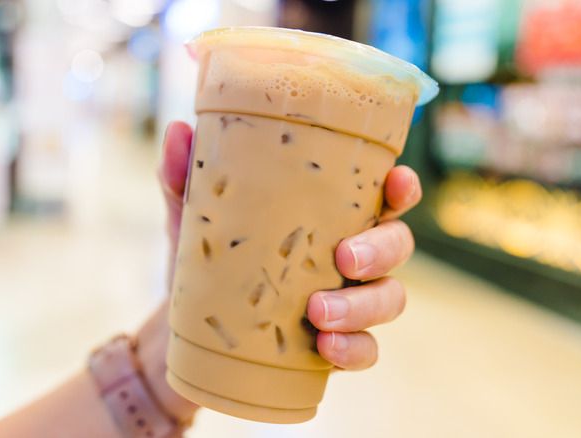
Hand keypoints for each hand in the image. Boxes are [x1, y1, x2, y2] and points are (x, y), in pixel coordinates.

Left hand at [157, 121, 420, 372]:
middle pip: (397, 245)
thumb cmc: (211, 251)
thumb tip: (177, 130)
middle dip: (381, 251)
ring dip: (363, 306)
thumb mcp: (194, 212)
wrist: (190, 320)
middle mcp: (353, 254)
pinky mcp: (339, 343)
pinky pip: (367, 350)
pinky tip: (327, 348)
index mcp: (333, 213)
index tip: (398, 182)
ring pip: (391, 299)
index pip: (383, 194)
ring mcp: (351, 300)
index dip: (403, 187)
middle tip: (345, 257)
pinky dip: (354, 350)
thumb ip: (185, 174)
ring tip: (318, 312)